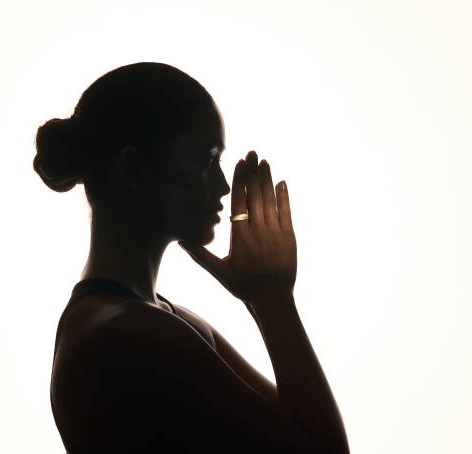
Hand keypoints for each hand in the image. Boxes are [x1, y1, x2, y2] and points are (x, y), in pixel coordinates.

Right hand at [179, 151, 296, 306]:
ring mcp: (275, 233)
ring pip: (270, 200)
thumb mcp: (219, 272)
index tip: (240, 164)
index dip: (240, 181)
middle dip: (254, 172)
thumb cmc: (243, 286)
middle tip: (253, 153)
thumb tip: (181, 242)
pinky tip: (280, 182)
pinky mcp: (289, 237)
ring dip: (268, 179)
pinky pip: (286, 212)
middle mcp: (258, 232)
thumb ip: (200, 255)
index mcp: (240, 237)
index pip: (239, 202)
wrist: (272, 299)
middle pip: (255, 195)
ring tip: (265, 162)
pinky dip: (283, 196)